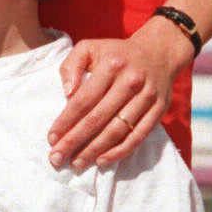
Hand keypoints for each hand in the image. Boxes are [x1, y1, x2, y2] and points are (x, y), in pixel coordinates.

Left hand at [48, 18, 189, 170]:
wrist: (158, 51)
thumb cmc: (115, 53)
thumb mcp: (89, 48)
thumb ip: (71, 65)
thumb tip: (67, 93)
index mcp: (111, 65)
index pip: (83, 100)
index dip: (66, 121)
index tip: (51, 138)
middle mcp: (131, 81)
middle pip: (98, 118)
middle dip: (74, 141)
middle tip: (57, 158)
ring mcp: (147, 97)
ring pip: (117, 130)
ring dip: (95, 150)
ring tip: (77, 163)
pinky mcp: (159, 110)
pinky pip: (138, 136)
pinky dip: (120, 151)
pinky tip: (102, 161)